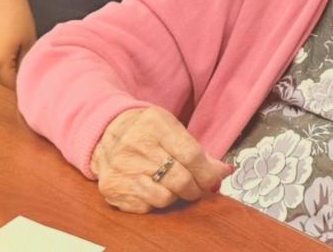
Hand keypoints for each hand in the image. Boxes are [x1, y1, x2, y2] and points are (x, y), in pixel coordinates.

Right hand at [91, 106, 232, 212]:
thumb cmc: (148, 130)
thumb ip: (197, 150)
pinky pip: (146, 207)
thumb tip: (225, 172)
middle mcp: (136, 147)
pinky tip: (156, 189)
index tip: (214, 180)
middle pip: (179, 179)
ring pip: (164, 198)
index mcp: (156, 124)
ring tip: (176, 187)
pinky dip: (156, 202)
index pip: (190, 154)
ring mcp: (122, 170)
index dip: (207, 172)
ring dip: (176, 197)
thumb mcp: (172, 127)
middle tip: (199, 188)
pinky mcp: (112, 189)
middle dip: (196, 189)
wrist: (106, 132)